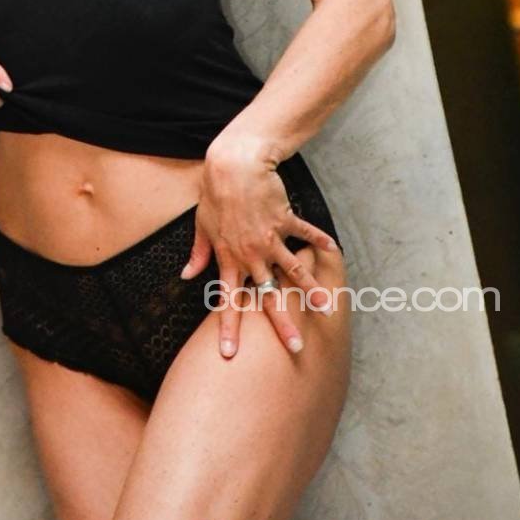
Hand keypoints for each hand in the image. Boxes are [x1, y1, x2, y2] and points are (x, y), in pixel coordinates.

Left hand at [180, 134, 336, 357]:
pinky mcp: (284, 220)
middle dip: (282, 324)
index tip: (230, 353)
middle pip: (268, 297)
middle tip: (295, 348)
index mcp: (229, 259)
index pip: (228, 301)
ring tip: (326, 309)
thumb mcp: (201, 226)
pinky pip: (304, 233)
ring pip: (294, 271)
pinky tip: (332, 248)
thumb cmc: (214, 195)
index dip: (229, 328)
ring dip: (311, 290)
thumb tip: (187, 274)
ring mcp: (270, 239)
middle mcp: (252, 255)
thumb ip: (198, 254)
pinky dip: (318, 240)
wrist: (233, 166)